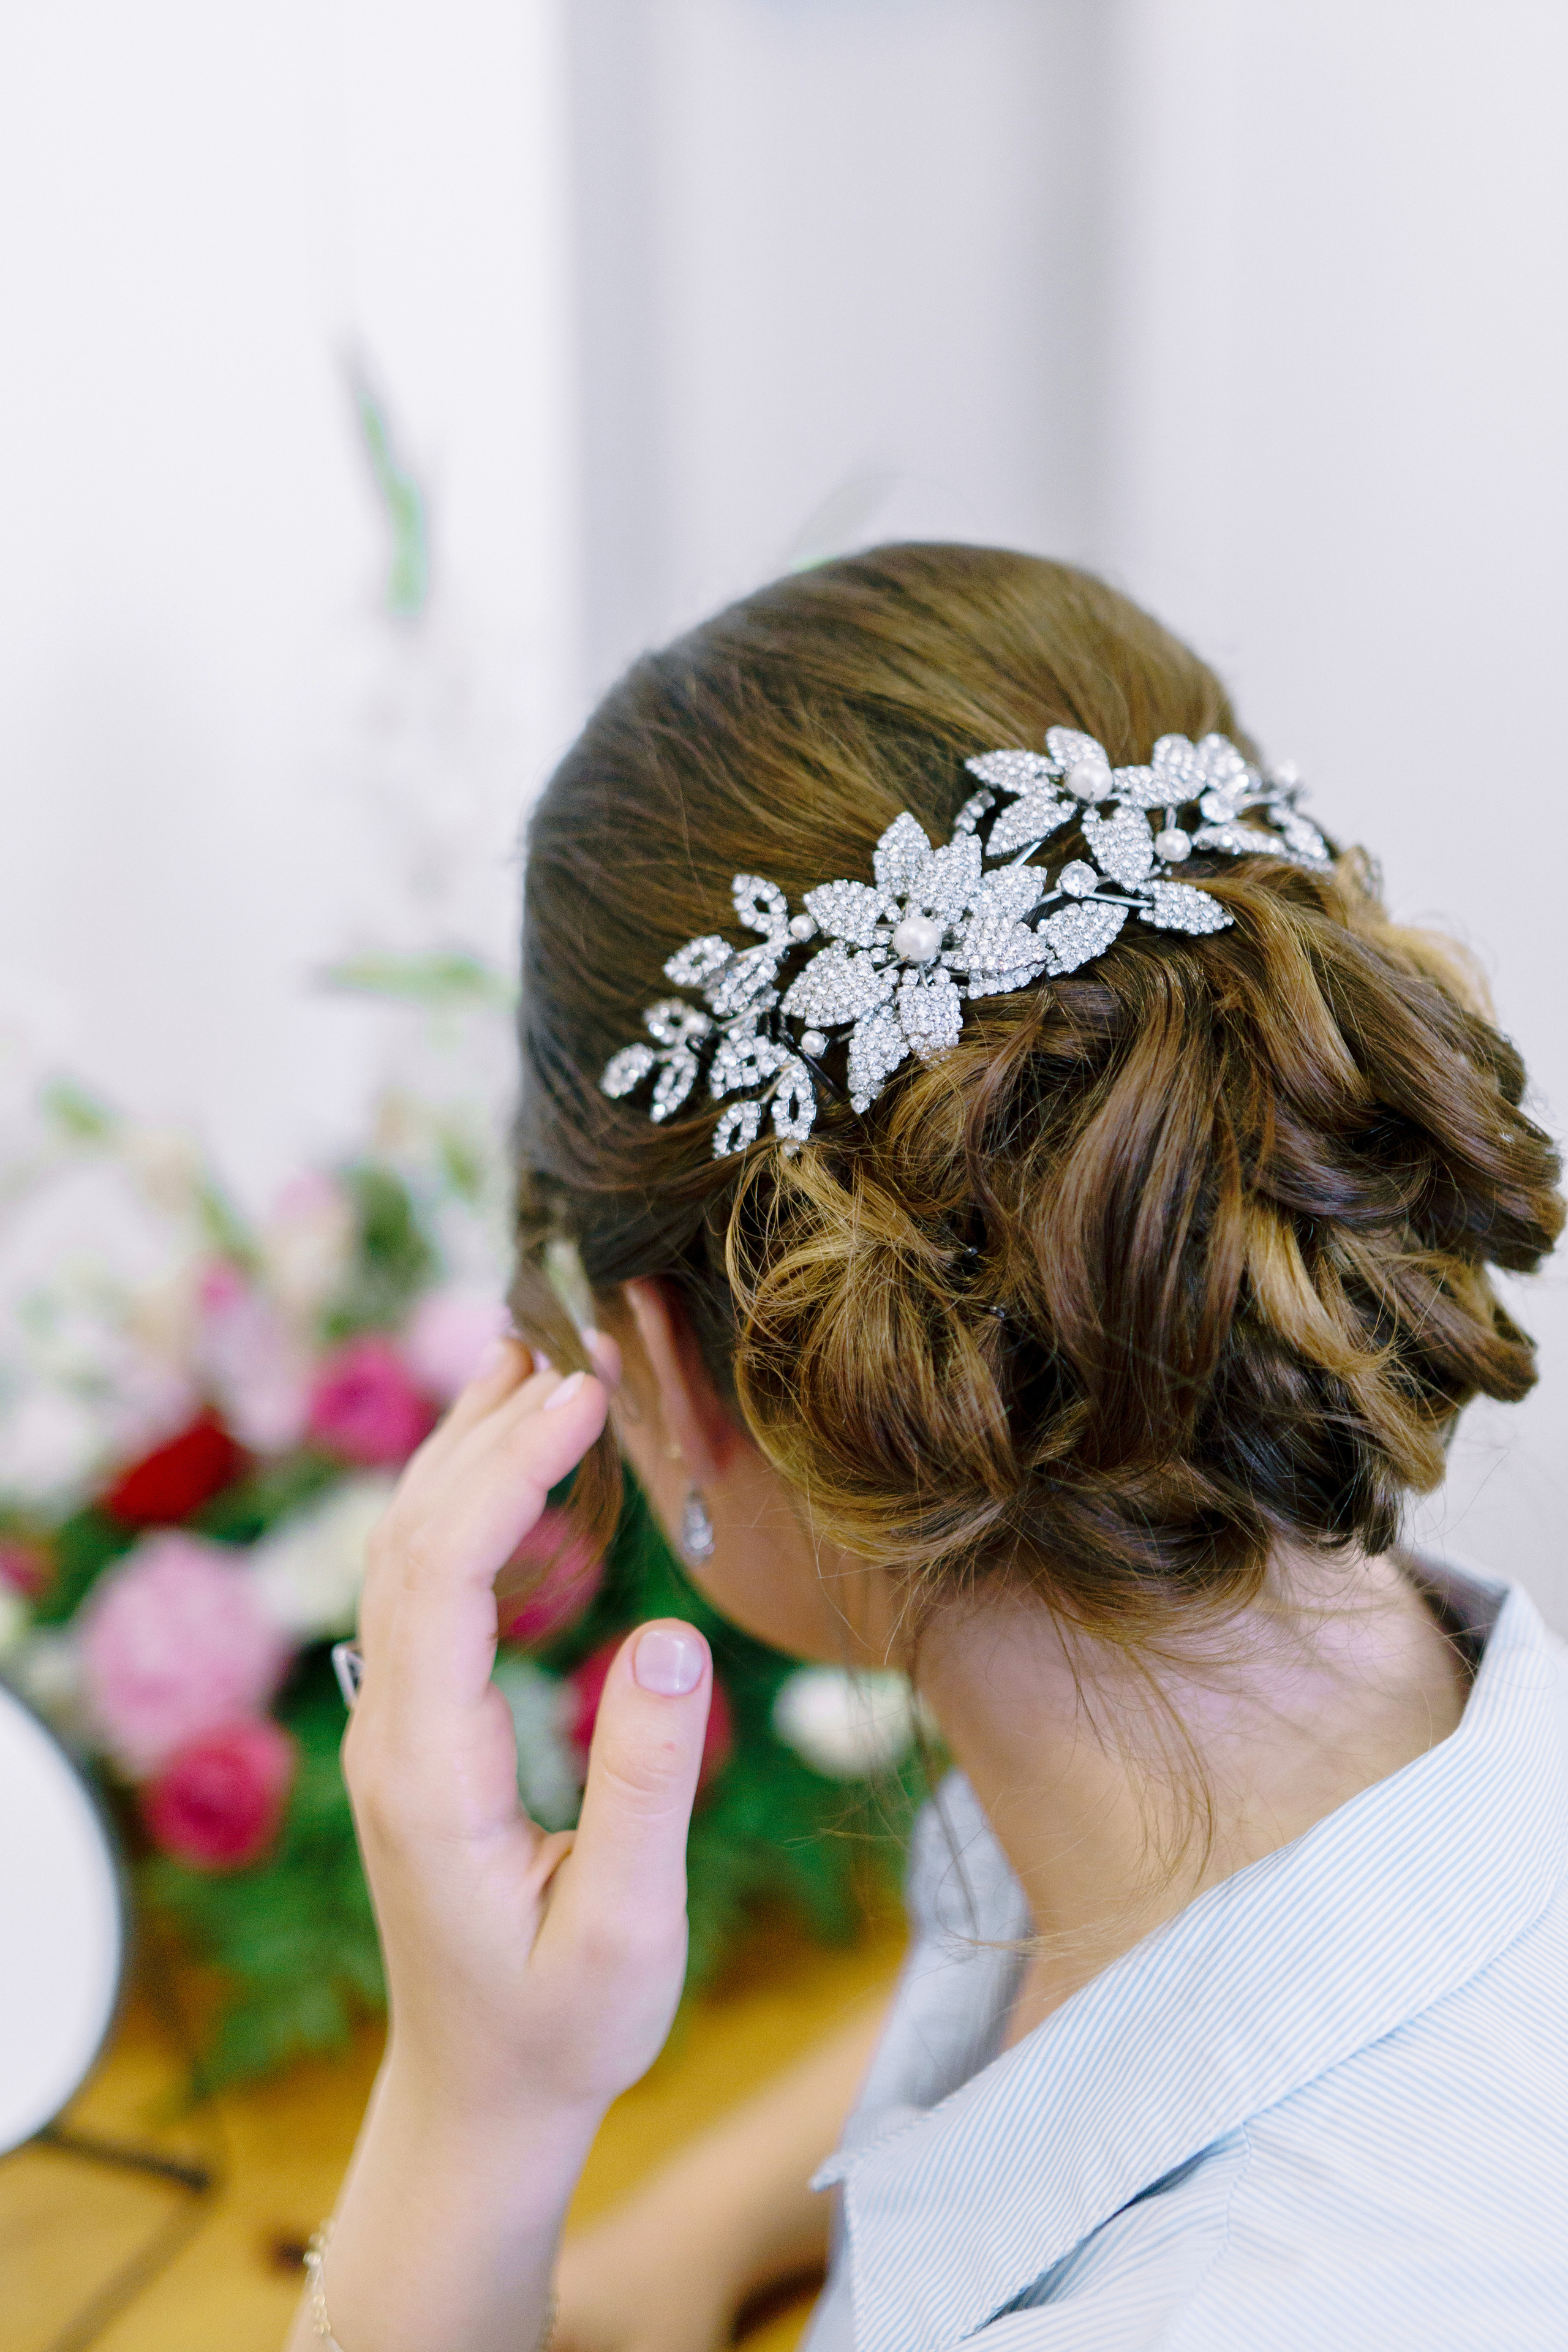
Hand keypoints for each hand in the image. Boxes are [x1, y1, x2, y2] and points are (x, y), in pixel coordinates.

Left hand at [305, 1340, 714, 2351]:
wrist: (479, 2099)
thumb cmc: (563, 2029)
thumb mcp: (626, 1930)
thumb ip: (644, 1784)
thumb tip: (670, 1635)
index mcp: (432, 1774)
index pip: (444, 1578)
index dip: (507, 1473)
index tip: (580, 1396)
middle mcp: (390, 1735)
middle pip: (409, 1543)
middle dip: (480, 1434)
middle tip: (564, 1342)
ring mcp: (392, 1731)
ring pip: (403, 1558)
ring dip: (458, 1456)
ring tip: (525, 1365)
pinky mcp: (417, 1733)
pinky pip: (421, 1592)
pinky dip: (460, 1510)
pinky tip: (506, 1472)